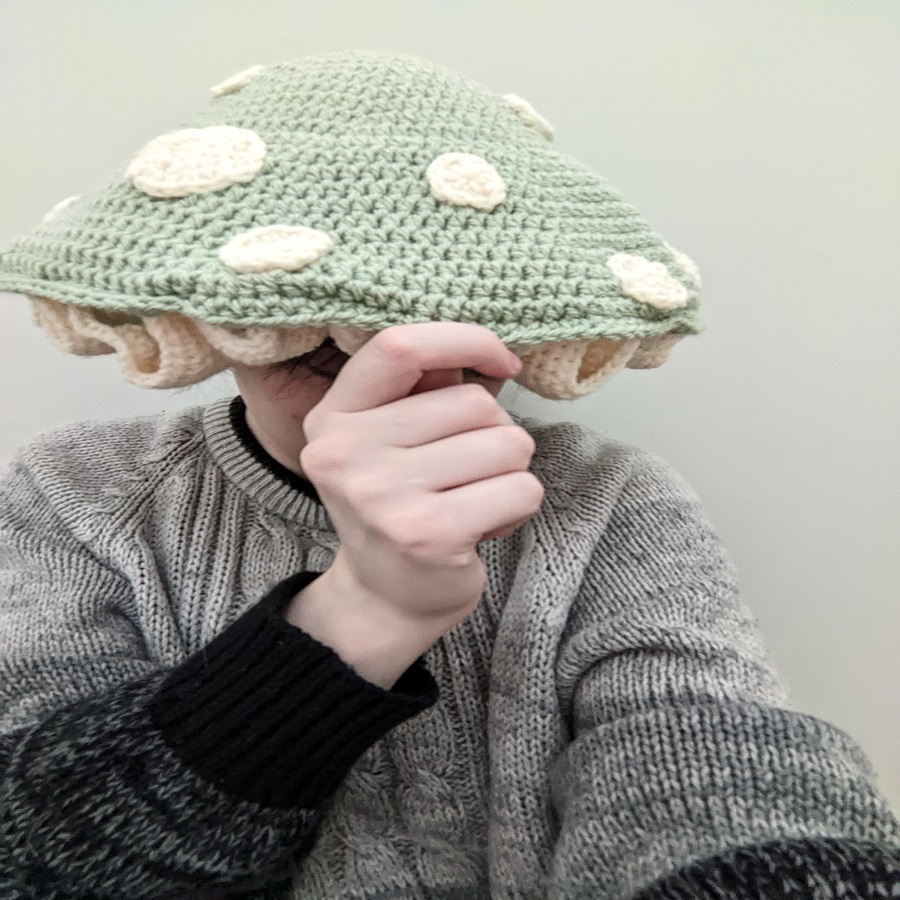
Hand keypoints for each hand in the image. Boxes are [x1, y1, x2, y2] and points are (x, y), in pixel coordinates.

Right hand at [299, 322, 543, 634]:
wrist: (383, 598)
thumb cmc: (398, 506)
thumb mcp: (388, 442)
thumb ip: (425, 391)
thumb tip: (485, 355)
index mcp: (334, 417)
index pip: (400, 346)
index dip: (466, 340)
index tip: (502, 363)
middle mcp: (345, 453)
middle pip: (474, 402)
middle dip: (495, 433)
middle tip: (467, 473)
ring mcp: (383, 496)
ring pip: (508, 444)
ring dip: (509, 472)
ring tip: (472, 498)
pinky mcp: (427, 534)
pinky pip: (521, 489)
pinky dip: (518, 505)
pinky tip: (483, 526)